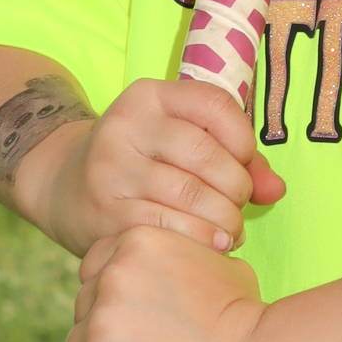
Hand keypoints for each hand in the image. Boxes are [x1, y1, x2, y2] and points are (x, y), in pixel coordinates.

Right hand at [31, 78, 285, 259]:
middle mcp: (126, 125)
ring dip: (225, 220)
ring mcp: (112, 169)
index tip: (244, 163)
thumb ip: (236, 158)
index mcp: (150, 96)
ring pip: (192, 196)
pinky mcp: (106, 212)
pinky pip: (170, 227)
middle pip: (207, 155)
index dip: (243, 139)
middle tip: (237, 205)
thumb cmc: (143, 161)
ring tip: (230, 230)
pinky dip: (202, 240)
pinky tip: (211, 245)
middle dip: (237, 188)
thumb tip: (276, 189)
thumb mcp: (181, 141)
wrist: (65, 186)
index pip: (215, 105)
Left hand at [58, 225, 271, 341]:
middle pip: (83, 310)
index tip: (136, 320)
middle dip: (106, 331)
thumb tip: (171, 276)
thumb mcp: (216, 261)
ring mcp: (100, 322)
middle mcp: (110, 275)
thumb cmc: (246, 317)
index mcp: (135, 242)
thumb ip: (179, 260)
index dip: (112, 298)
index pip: (94, 270)